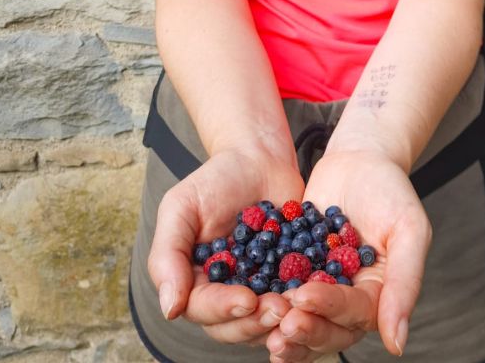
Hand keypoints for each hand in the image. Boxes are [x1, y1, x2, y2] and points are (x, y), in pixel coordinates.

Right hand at [148, 144, 305, 347]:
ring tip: (297, 304)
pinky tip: (316, 296)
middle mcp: (224, 290)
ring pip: (264, 321)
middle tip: (279, 307)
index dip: (223, 310)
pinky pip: (293, 299)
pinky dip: (303, 303)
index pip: (202, 309)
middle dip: (255, 322)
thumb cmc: (216, 179)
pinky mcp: (287, 277)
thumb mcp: (181, 207)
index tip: (246, 300)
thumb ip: (168, 255)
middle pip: (233, 326)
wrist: (259, 157)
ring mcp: (257, 286)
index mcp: (194, 280)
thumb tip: (170, 309)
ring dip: (280, 319)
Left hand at [265, 150, 431, 361]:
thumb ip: (405, 282)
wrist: (359, 158)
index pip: (354, 314)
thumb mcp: (408, 228)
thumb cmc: (390, 189)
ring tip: (261, 318)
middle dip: (303, 328)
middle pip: (327, 329)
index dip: (329, 309)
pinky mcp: (294, 268)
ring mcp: (320, 283)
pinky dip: (266, 298)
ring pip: (301, 318)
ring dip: (281, 325)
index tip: (304, 296)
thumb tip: (396, 343)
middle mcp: (348, 296)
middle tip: (280, 322)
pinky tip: (248, 299)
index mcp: (377, 294)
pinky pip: (279, 289)